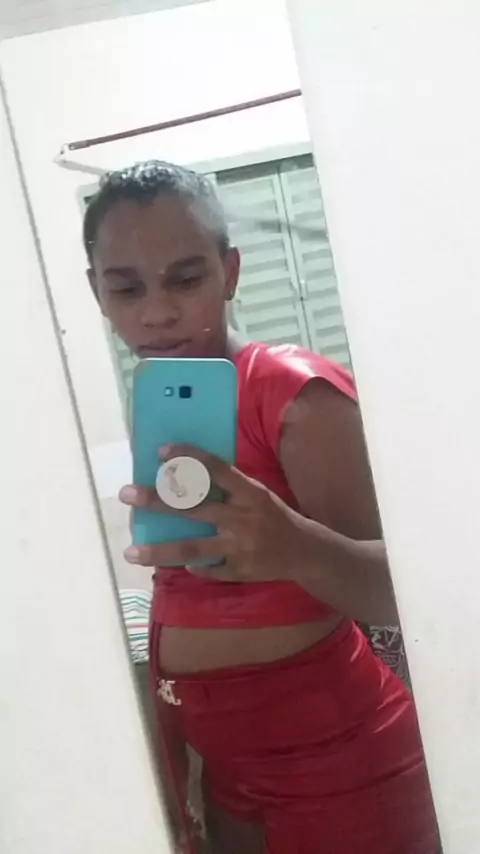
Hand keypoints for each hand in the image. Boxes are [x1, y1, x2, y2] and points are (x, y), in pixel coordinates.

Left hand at [119, 444, 310, 582]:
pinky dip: (191, 567)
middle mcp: (242, 518)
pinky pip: (207, 569)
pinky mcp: (239, 571)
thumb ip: (227, 488)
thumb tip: (181, 476)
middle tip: (126, 494)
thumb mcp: (257, 494)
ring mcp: (239, 547)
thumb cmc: (273, 516)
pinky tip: (176, 564)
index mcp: (250, 493)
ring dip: (158, 551)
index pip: (215, 469)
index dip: (188, 458)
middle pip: (193, 507)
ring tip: (130, 552)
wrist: (304, 552)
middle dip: (157, 500)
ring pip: (192, 548)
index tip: (161, 451)